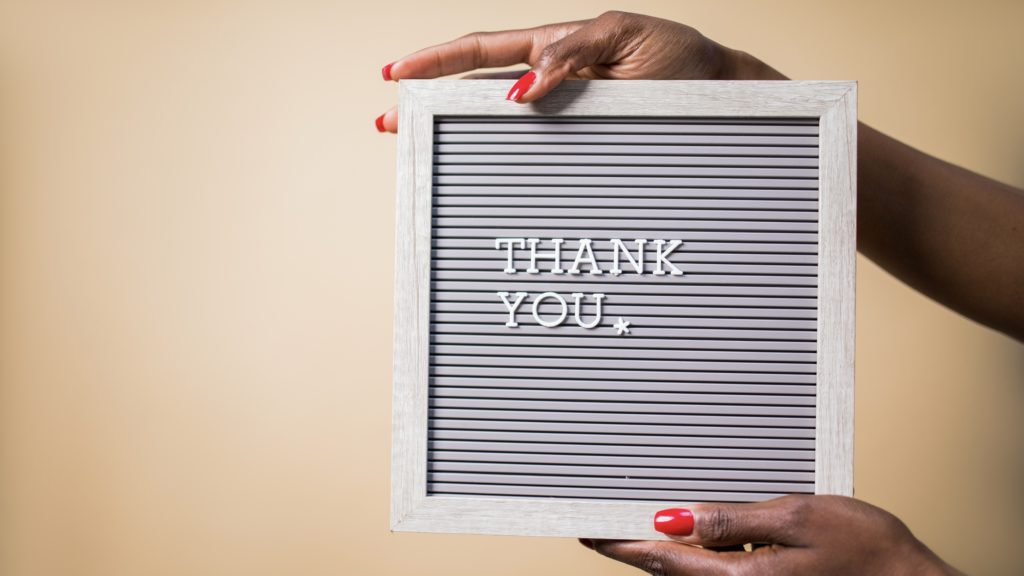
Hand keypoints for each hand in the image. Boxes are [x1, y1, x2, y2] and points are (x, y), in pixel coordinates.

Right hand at [375, 10, 783, 131]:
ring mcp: (563, 116)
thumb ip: (573, 55)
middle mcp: (553, 83)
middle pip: (475, 90)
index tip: (394, 73)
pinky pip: (535, 153)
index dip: (436, 60)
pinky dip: (501, 163)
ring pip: (496, 124)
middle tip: (388, 121)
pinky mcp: (581, 144)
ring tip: (415, 145)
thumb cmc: (681, 60)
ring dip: (455, 133)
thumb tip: (522, 88)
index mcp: (557, 47)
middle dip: (427, 101)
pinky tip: (480, 173)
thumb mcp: (629, 39)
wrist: (722, 97)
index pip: (485, 51)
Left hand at [584, 495, 960, 574]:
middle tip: (605, 520)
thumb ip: (733, 520)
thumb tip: (677, 518)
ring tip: (646, 514)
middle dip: (637, 546)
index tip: (588, 531)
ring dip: (668, 549)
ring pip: (693, 571)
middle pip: (670, 571)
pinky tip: (703, 526)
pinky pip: (719, 570)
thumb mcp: (798, 517)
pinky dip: (700, 551)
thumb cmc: (868, 551)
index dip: (620, 546)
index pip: (661, 561)